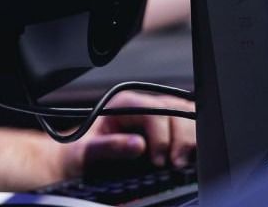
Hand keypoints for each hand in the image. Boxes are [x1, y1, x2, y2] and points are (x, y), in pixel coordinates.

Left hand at [59, 91, 195, 177]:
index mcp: (124, 103)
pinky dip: (192, 139)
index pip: (156, 111)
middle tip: (176, 163)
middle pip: (177, 110)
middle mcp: (143, 104)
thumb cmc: (78, 152)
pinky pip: (188, 125)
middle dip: (183, 137)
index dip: (162, 136)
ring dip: (190, 138)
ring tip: (181, 162)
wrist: (75, 158)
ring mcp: (155, 114)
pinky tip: (188, 156)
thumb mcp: (86, 151)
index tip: (159, 160)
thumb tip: (138, 144)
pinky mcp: (164, 127)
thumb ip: (110, 147)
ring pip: (187, 115)